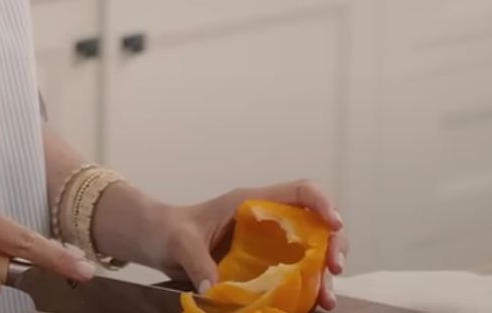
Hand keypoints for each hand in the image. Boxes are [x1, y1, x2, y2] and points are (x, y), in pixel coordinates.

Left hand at [91, 179, 347, 309]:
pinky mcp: (265, 267)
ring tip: (327, 300)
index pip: (299, 191)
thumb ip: (195, 260)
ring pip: (311, 254)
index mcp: (251, 203)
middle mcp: (268, 221)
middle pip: (316, 225)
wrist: (157, 241)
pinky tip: (311, 306)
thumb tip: (214, 287)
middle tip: (334, 270)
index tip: (332, 224)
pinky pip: (295, 276)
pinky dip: (308, 290)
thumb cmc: (167, 230)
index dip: (321, 203)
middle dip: (333, 245)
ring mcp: (269, 245)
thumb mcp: (178, 242)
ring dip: (324, 275)